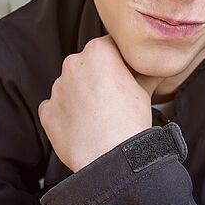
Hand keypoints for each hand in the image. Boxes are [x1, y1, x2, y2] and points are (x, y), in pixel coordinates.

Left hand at [38, 35, 161, 171]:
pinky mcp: (47, 111)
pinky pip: (56, 107)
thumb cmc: (128, 123)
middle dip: (99, 77)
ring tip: (99, 115)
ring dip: (82, 95)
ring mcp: (57, 88)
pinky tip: (83, 125)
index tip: (126, 74)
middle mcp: (73, 64)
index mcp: (98, 52)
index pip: (109, 46)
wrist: (110, 158)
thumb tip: (157, 67)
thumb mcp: (144, 90)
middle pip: (88, 64)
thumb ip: (147, 72)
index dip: (120, 61)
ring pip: (71, 85)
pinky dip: (67, 114)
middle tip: (114, 97)